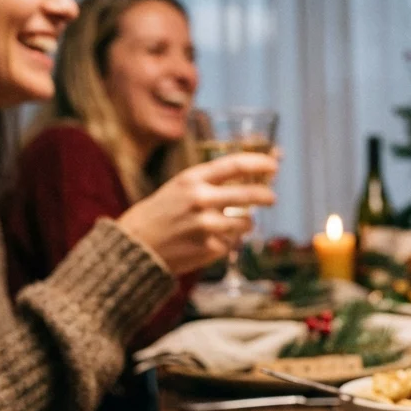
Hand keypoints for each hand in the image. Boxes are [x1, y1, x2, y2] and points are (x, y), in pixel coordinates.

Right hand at [117, 152, 279, 275]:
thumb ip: (210, 183)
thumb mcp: (180, 187)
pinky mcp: (211, 248)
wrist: (136, 246)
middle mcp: (201, 200)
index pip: (235, 164)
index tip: (273, 165)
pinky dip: (227, 241)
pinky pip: (233, 242)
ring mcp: (207, 225)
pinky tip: (209, 240)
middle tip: (271, 197)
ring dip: (245, 222)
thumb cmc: (160, 214)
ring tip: (228, 224)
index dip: (259, 162)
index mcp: (192, 179)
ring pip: (246, 222)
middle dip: (266, 195)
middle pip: (249, 194)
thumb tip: (249, 178)